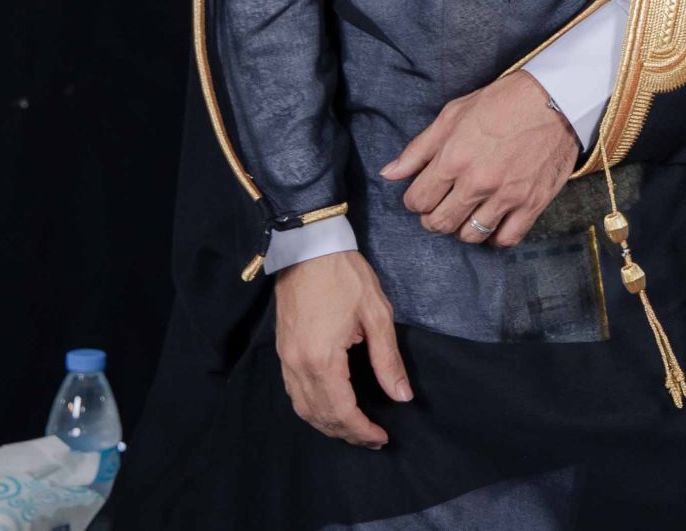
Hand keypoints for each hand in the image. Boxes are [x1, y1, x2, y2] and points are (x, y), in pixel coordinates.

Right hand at [273, 249, 410, 446]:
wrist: (309, 247)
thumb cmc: (345, 275)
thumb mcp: (377, 315)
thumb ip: (388, 359)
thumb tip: (402, 395)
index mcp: (323, 359)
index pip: (342, 412)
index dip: (362, 431)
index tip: (381, 438)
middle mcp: (299, 365)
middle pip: (320, 416)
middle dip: (346, 433)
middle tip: (371, 439)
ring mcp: (286, 358)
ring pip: (303, 408)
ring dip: (327, 424)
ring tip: (353, 429)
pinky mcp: (283, 350)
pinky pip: (294, 392)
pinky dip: (312, 408)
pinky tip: (329, 407)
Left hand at [381, 71, 580, 248]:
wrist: (555, 99)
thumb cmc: (502, 102)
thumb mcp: (453, 114)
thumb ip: (419, 148)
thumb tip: (389, 173)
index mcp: (454, 158)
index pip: (418, 200)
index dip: (415, 200)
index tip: (423, 194)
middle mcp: (478, 182)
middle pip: (440, 223)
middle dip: (434, 218)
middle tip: (441, 206)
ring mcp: (506, 196)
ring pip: (470, 235)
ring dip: (463, 228)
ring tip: (467, 213)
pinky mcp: (532, 203)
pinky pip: (507, 238)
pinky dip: (496, 236)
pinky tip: (493, 220)